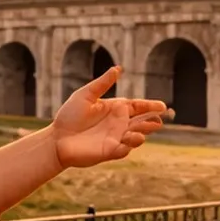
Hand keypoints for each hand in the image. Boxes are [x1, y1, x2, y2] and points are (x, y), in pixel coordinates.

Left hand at [51, 66, 167, 168]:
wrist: (56, 139)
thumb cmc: (69, 116)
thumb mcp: (85, 95)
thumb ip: (102, 84)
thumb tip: (118, 68)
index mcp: (116, 109)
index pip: (138, 107)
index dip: (151, 106)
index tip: (163, 106)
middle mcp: (119, 124)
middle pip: (142, 122)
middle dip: (153, 122)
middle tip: (160, 121)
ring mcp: (116, 138)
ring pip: (137, 137)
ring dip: (142, 134)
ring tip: (142, 131)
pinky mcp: (110, 151)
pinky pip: (125, 149)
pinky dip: (131, 145)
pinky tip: (132, 139)